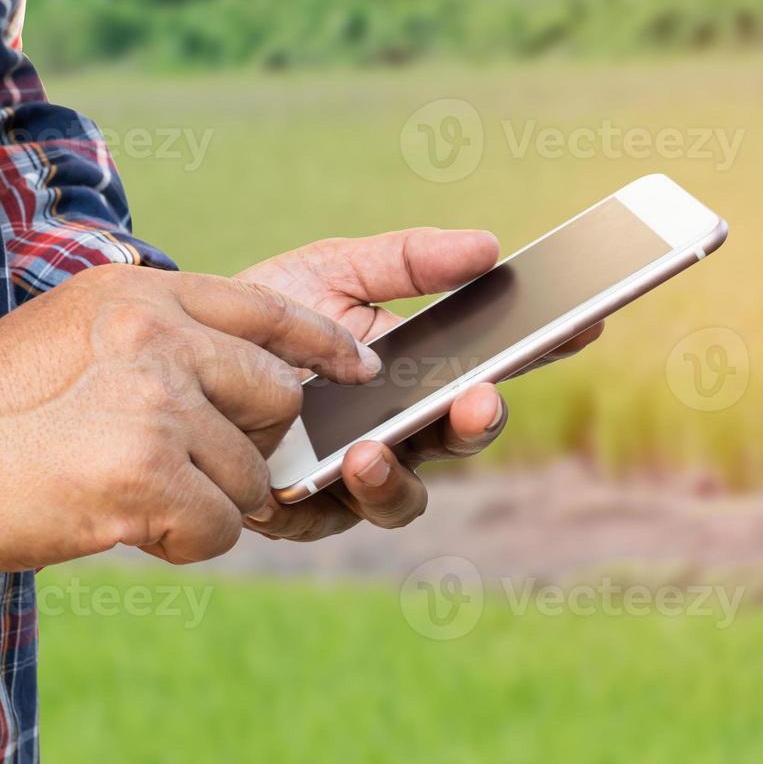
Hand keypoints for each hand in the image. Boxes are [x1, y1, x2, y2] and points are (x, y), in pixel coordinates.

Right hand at [0, 264, 378, 570]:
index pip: (268, 308)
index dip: (321, 342)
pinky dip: (183, 542)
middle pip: (278, 402)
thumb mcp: (82, 326)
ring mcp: (156, 403)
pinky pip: (221, 528)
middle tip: (175, 462)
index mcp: (146, 293)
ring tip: (126, 490)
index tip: (356, 366)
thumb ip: (163, 334)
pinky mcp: (147, 474)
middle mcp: (159, 336)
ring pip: (251, 478)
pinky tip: (124, 523)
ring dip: (205, 502)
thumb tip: (251, 369)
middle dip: (247, 447)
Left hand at [234, 228, 602, 540]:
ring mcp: (356, 476)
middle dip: (479, 422)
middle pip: (461, 440)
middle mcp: (401, 433)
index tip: (584, 324)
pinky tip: (327, 469)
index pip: (494, 367)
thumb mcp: (335, 269)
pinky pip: (334, 518)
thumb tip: (488, 245)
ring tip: (375, 449)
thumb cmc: (267, 312)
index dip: (543, 350)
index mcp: (421, 376)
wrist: (179, 348)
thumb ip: (407, 259)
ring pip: (405, 497)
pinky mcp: (304, 510)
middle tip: (482, 397)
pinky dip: (336, 498)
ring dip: (399, 477)